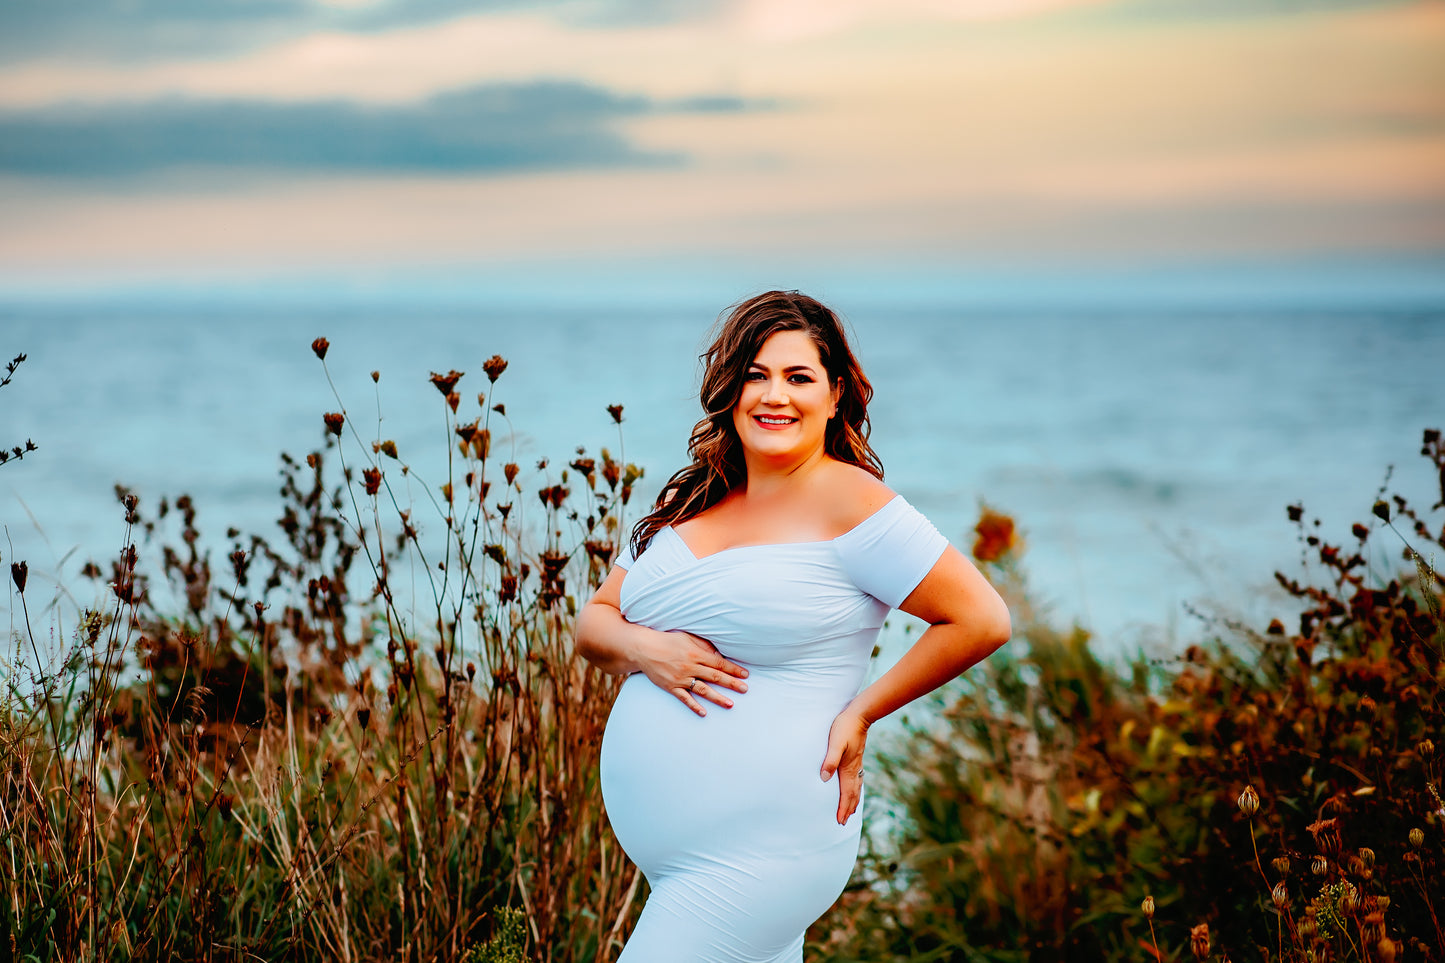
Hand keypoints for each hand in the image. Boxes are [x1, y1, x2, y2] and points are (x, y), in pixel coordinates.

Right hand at [634, 630, 748, 716]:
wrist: (644, 648)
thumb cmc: (667, 640)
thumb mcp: (687, 637)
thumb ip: (704, 645)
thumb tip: (718, 654)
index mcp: (696, 653)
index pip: (719, 663)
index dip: (733, 669)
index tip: (745, 675)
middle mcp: (690, 666)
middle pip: (715, 677)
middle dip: (731, 683)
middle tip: (745, 689)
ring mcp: (680, 678)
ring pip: (703, 689)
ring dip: (718, 697)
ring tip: (730, 704)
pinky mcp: (671, 686)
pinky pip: (685, 698)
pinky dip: (694, 706)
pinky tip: (704, 712)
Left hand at [820, 706, 869, 824]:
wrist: (860, 715)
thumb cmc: (845, 728)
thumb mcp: (835, 743)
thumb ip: (830, 760)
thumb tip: (824, 778)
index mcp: (848, 768)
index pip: (845, 793)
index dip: (842, 808)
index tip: (840, 821)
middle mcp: (854, 769)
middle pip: (853, 794)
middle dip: (848, 809)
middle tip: (844, 822)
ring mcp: (857, 764)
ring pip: (857, 787)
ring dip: (853, 801)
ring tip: (852, 811)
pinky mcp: (857, 758)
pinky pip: (858, 779)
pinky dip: (857, 789)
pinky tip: (855, 787)